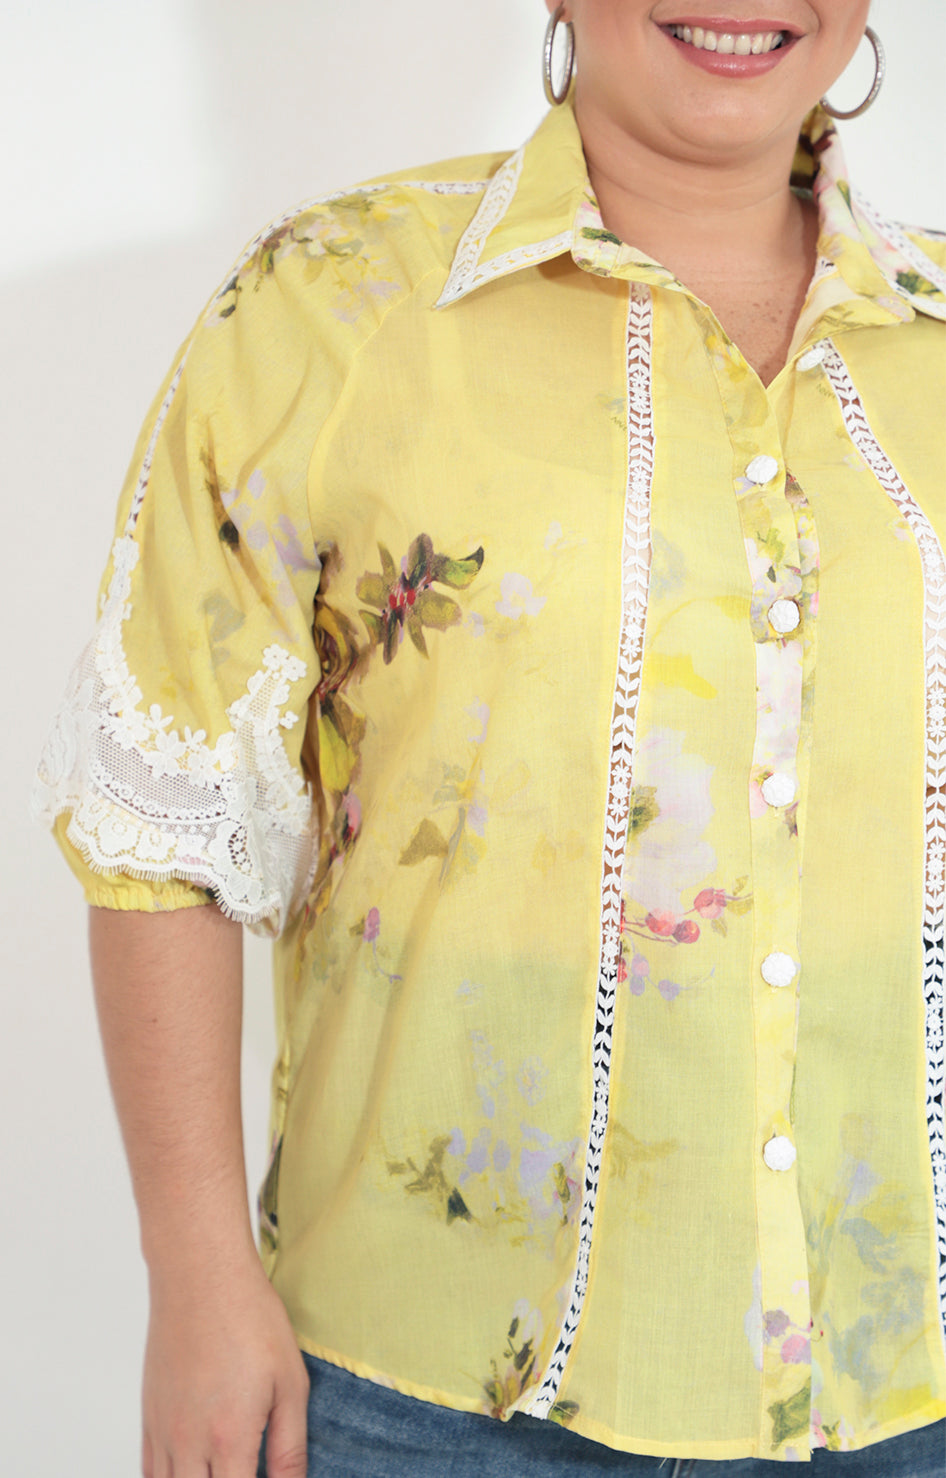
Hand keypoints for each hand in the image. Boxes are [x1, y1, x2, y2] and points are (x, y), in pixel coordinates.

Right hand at [141, 1256, 308, 1477]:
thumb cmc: (251, 1320)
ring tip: (224, 1467)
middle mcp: (188, 1444)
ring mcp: (163, 1432)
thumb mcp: (290, 1382)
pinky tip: (195, 1470)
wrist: (201, 1276)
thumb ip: (289, 1447)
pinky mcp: (149, 1417)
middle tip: (246, 1470)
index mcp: (229, 1438)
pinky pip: (150, 1472)